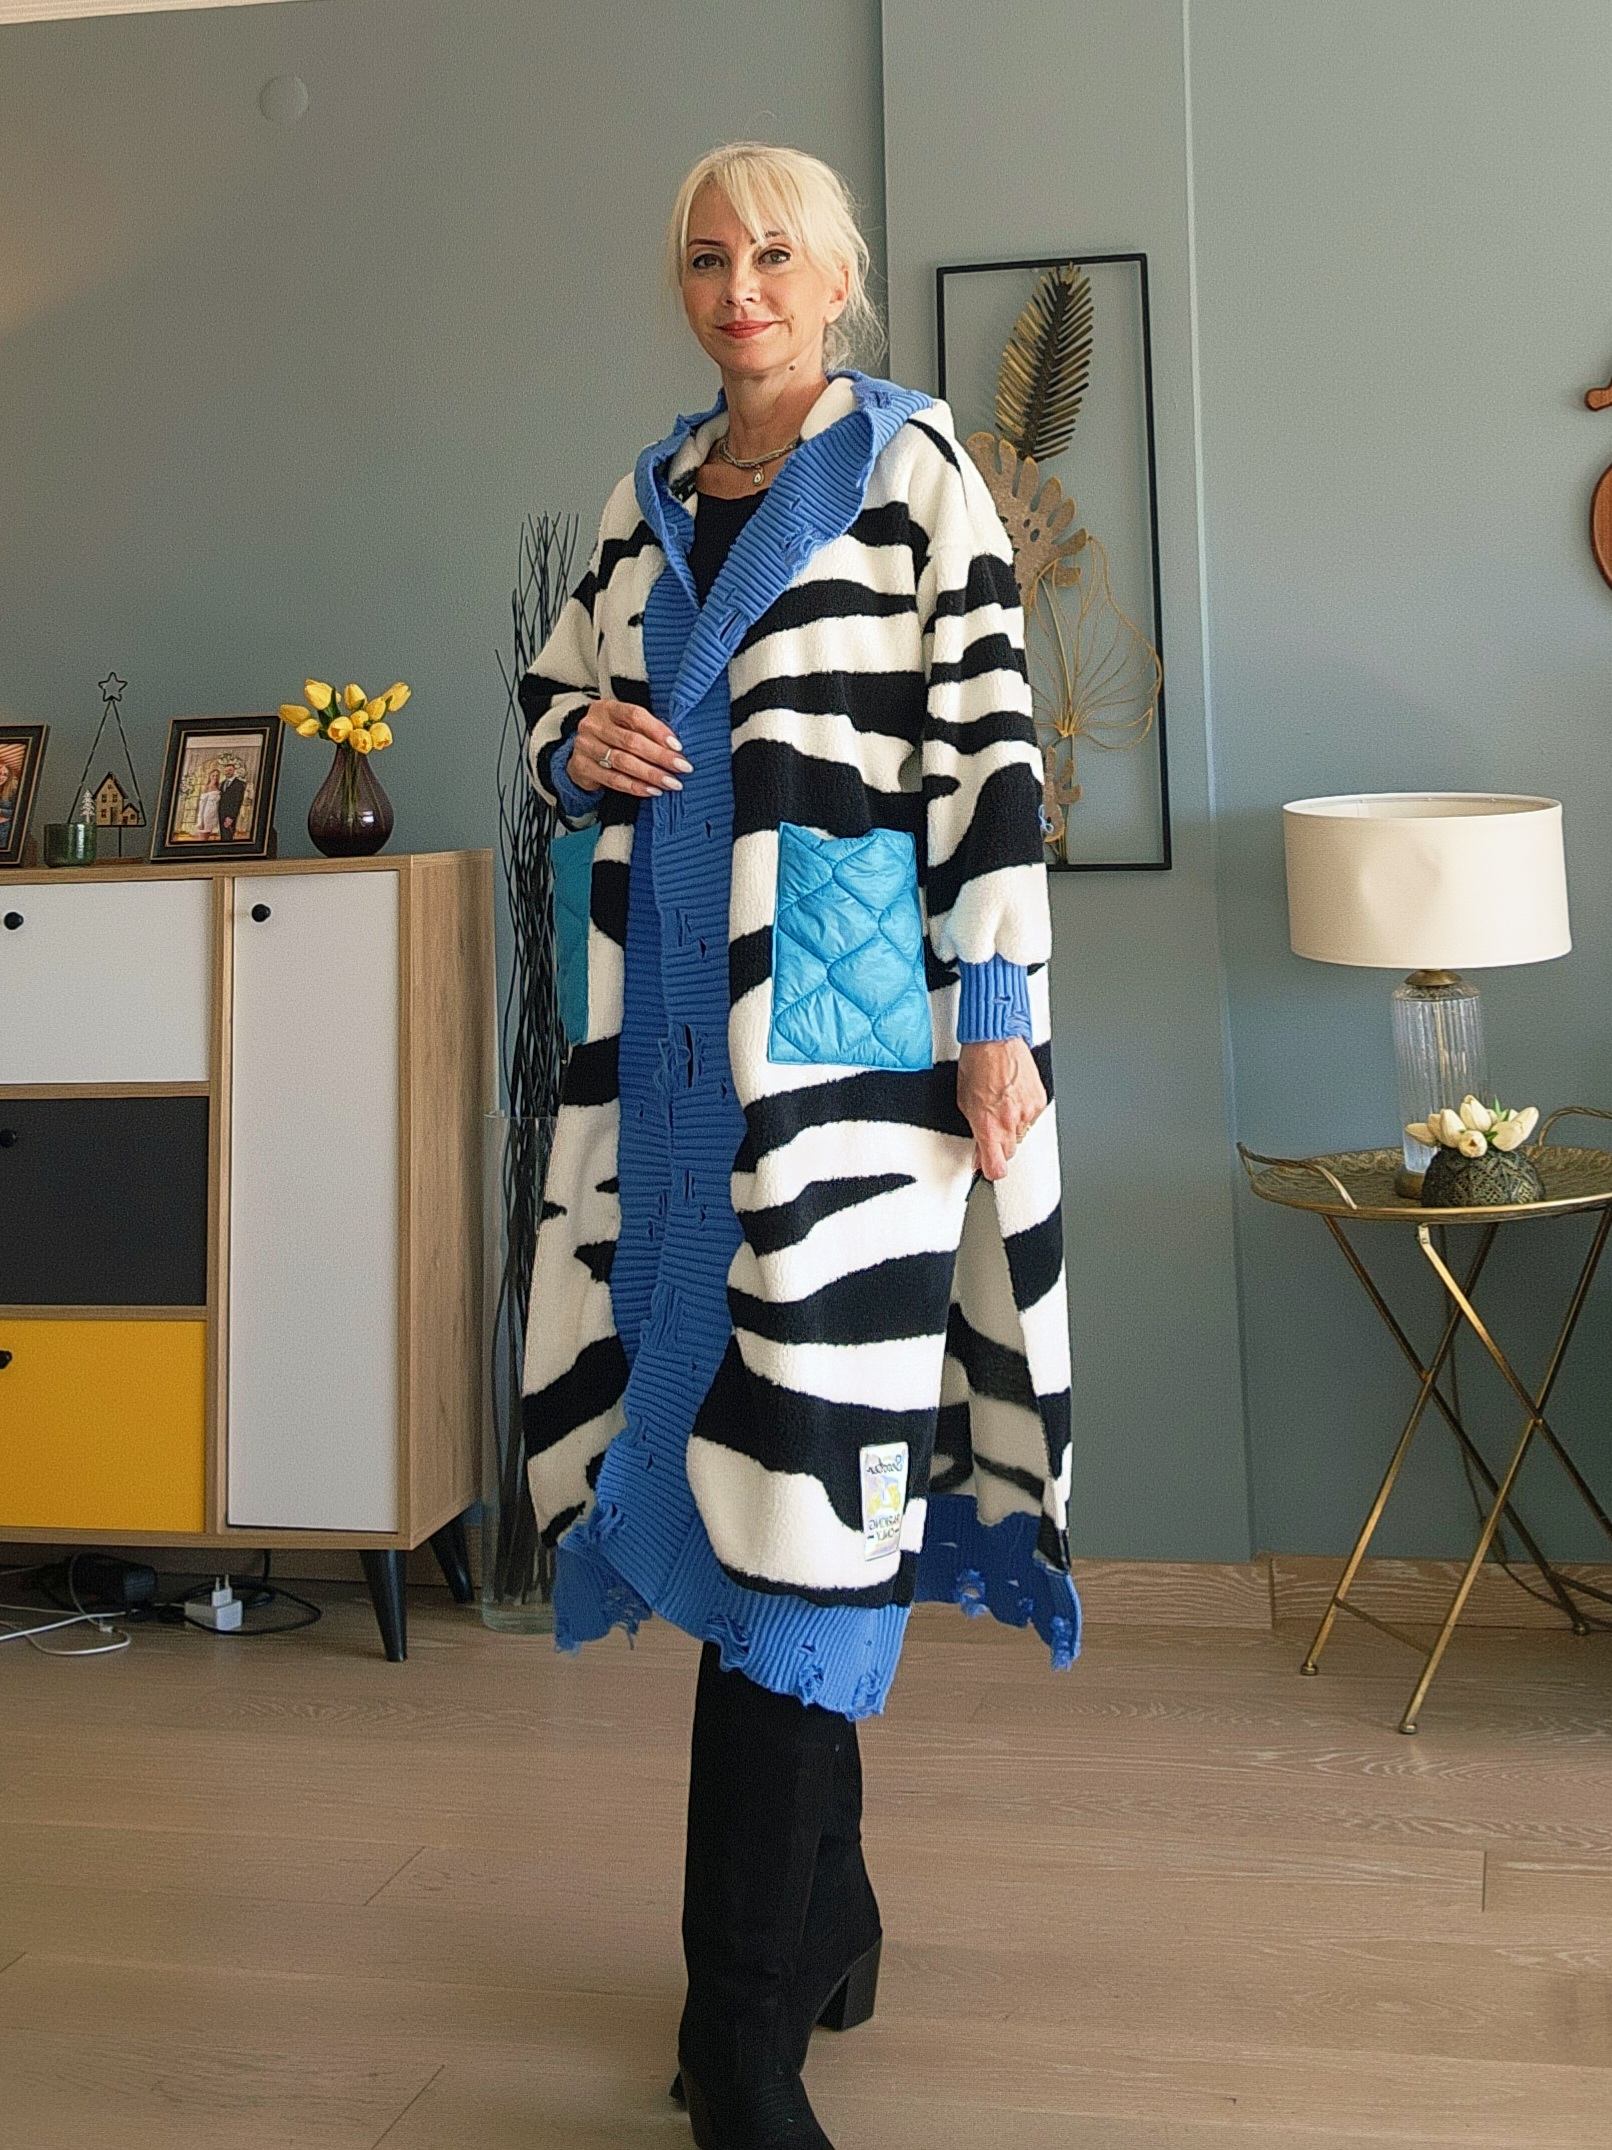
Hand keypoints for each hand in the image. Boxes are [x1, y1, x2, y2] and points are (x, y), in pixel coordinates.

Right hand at [569, 698, 690, 797]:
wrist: (581, 754)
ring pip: (623, 762)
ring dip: (651, 774)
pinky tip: (652, 790)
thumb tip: (675, 747)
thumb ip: (645, 730)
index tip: (677, 746)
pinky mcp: (582, 768)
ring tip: (671, 782)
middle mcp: (593, 725)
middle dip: (660, 756)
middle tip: (681, 767)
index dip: (658, 730)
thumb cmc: (612, 736)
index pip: (635, 716)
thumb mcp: (624, 725)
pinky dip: (636, 786)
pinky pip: (613, 780)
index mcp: (607, 708)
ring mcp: (586, 747)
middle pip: (631, 741)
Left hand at [958, 1038, 1046, 1181]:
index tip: (987, 1167)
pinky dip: (1023, 1113)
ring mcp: (1028, 1112)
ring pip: (1022, 1135)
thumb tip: (978, 1152)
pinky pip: (1032, 1118)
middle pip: (1010, 1153)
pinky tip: (1013, 1097)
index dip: (992, 1170)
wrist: (996, 1039)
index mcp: (988, 1125)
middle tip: (991, 1129)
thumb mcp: (964, 1102)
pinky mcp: (1039, 1101)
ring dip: (1012, 1128)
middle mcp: (1010, 1121)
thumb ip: (974, 1131)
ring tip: (1001, 1105)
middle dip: (1000, 1146)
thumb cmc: (977, 1063)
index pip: (997, 1167)